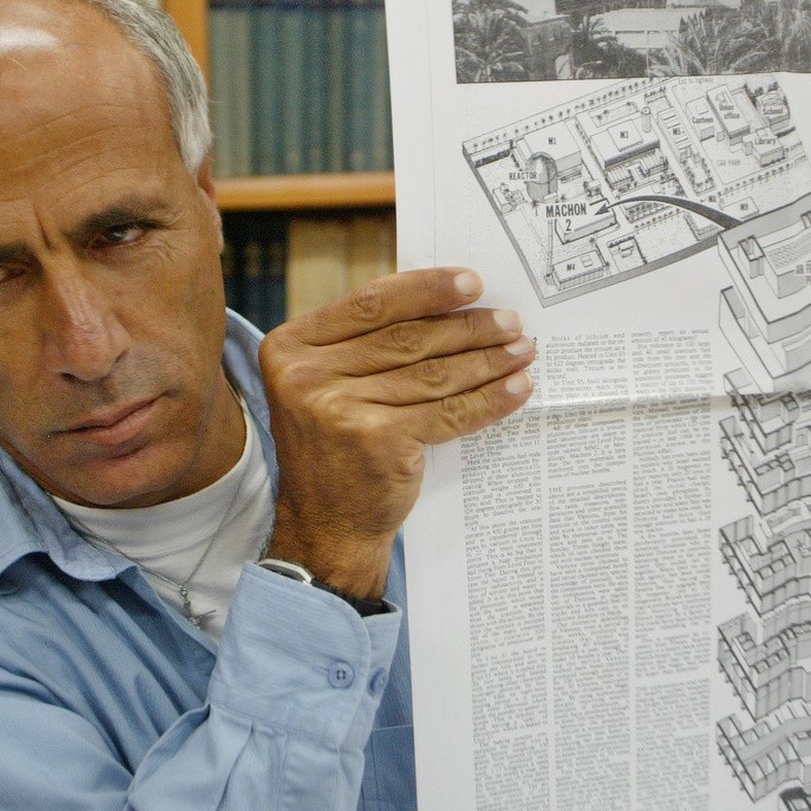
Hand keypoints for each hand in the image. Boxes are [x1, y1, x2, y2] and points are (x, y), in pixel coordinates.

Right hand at [259, 268, 534, 598]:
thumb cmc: (336, 449)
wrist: (326, 527)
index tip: (472, 282)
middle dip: (467, 327)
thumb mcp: (327, 385)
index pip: (371, 303)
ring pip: (432, 373)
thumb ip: (364, 345)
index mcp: (290, 347)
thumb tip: (446, 303)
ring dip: (486, 361)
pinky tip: (515, 389)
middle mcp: (306, 375)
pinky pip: (447, 412)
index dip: (428, 289)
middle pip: (407, 337)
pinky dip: (488, 399)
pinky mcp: (376, 440)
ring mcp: (339, 408)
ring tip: (520, 351)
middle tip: (510, 322)